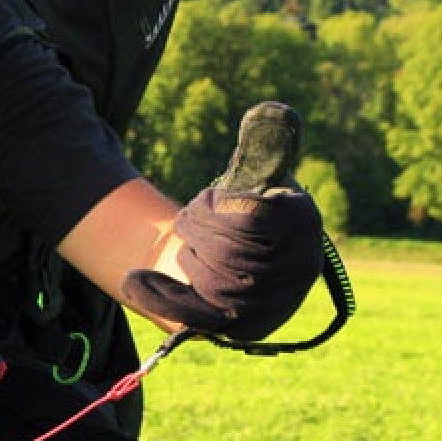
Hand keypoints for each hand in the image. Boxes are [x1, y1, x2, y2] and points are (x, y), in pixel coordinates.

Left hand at [122, 102, 324, 340]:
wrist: (220, 257)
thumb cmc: (234, 211)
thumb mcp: (246, 176)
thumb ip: (261, 144)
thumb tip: (273, 110)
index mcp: (305, 223)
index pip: (252, 219)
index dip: (216, 210)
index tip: (206, 201)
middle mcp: (300, 269)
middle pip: (233, 252)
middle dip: (198, 230)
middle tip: (191, 222)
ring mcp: (275, 305)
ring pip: (217, 281)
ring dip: (189, 254)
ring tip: (190, 246)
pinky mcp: (242, 330)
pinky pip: (201, 317)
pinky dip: (163, 298)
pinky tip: (136, 281)